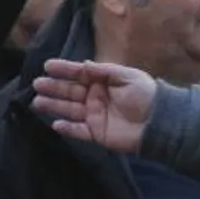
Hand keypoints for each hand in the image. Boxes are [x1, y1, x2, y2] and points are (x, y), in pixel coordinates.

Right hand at [30, 58, 157, 153]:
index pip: (79, 75)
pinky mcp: (97, 134)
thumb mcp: (126, 76)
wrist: (161, 122)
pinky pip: (78, 131)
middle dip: (53, 88)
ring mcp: (94, 116)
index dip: (64, 70)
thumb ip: (103, 71)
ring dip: (54, 106)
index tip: (48, 66)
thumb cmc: (145, 95)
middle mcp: (94, 98)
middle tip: (38, 84)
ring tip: (37, 102)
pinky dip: (67, 128)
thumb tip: (82, 64)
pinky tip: (56, 123)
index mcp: (101, 83)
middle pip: (70, 92)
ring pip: (69, 110)